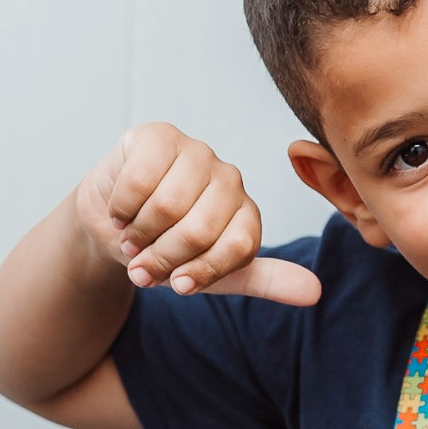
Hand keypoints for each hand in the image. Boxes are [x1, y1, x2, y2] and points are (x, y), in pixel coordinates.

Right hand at [76, 122, 320, 304]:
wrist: (113, 224)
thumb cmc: (166, 247)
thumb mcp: (215, 275)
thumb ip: (265, 281)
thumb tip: (314, 292)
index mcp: (247, 211)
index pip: (239, 247)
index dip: (202, 272)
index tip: (179, 286)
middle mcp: (228, 178)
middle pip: (199, 229)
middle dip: (162, 258)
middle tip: (142, 262)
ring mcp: (195, 152)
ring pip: (168, 206)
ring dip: (138, 233)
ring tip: (132, 236)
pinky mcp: (158, 136)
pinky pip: (140, 182)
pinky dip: (122, 208)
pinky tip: (121, 210)